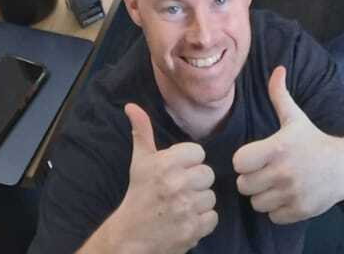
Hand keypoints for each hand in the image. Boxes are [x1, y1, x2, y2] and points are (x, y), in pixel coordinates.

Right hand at [107, 103, 215, 252]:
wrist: (130, 236)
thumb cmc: (138, 195)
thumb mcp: (140, 161)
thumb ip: (142, 131)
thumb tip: (131, 106)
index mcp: (166, 164)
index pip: (198, 153)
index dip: (188, 163)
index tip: (176, 172)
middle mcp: (177, 184)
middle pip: (207, 174)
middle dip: (196, 182)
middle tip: (179, 190)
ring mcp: (186, 208)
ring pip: (211, 197)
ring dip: (199, 203)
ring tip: (182, 206)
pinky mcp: (193, 229)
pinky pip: (213, 218)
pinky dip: (202, 221)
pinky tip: (187, 220)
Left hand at [234, 66, 343, 224]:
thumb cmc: (314, 141)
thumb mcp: (296, 118)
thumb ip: (280, 95)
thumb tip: (277, 69)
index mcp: (277, 148)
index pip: (239, 162)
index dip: (244, 160)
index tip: (254, 157)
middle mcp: (282, 173)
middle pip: (244, 185)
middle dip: (251, 179)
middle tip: (264, 171)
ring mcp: (290, 194)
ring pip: (256, 203)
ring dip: (262, 195)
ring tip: (274, 184)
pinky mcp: (298, 212)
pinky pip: (271, 216)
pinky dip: (276, 209)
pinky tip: (285, 196)